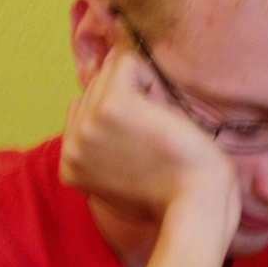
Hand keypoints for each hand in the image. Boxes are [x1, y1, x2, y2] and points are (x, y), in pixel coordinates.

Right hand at [60, 46, 240, 242]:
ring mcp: (88, 125)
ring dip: (140, 90)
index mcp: (70, 166)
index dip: (119, 116)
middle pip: (94, 89)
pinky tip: (163, 112)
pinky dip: (151, 77)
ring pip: (109, 73)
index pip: (84, 112)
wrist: (197, 204)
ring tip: (158, 127)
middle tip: (154, 137)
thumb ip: (103, 153)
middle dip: (128, 100)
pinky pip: (126, 62)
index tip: (142, 145)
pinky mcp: (112, 105)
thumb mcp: (123, 181)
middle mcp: (72, 145)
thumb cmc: (175, 196)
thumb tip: (104, 115)